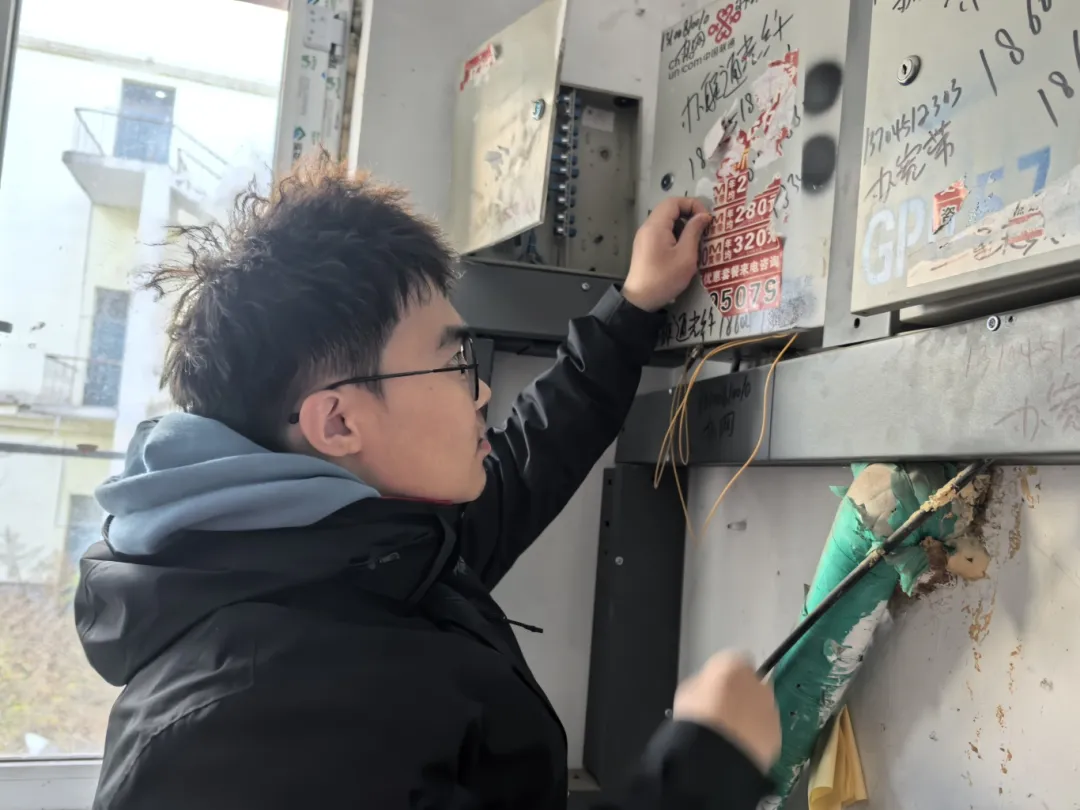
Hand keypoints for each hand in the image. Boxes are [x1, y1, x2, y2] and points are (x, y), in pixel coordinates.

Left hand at [621, 196, 710, 311]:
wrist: (641, 300)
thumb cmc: (665, 278)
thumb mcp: (686, 256)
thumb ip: (694, 232)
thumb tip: (703, 216)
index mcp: (656, 226)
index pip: (674, 201)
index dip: (692, 205)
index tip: (705, 219)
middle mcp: (647, 227)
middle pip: (669, 209)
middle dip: (688, 215)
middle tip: (703, 230)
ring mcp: (644, 237)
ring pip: (666, 221)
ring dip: (682, 226)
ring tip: (695, 242)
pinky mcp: (644, 246)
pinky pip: (661, 232)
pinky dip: (674, 235)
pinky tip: (683, 250)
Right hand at [672, 651, 780, 772]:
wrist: (716, 754)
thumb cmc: (696, 718)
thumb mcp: (687, 692)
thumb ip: (703, 685)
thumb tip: (707, 690)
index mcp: (733, 664)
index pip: (731, 662)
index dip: (721, 676)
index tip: (712, 689)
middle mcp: (757, 681)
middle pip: (750, 683)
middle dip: (740, 695)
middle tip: (723, 713)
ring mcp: (770, 707)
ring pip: (760, 707)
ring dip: (750, 715)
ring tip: (731, 734)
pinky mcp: (777, 733)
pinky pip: (765, 729)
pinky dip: (757, 735)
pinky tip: (740, 746)